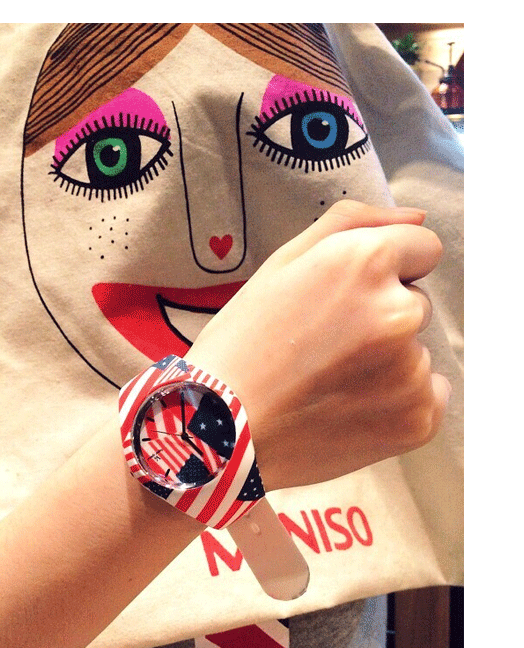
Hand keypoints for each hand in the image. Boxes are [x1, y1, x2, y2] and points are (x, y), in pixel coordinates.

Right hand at [188, 200, 450, 490]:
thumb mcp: (280, 264)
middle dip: (381, 316)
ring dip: (387, 362)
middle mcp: (399, 311)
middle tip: (324, 346)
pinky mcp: (419, 419)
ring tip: (328, 383)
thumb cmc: (242, 344)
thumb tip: (416, 216)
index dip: (382, 269)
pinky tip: (349, 409)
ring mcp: (412, 370)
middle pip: (416, 302)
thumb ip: (352, 224)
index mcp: (366, 262)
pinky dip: (398, 403)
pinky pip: (428, 396)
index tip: (345, 298)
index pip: (423, 247)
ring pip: (416, 351)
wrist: (220, 431)